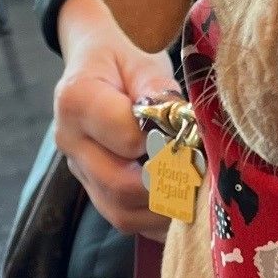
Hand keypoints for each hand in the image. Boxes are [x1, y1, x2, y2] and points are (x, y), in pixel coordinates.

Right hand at [54, 0, 179, 239]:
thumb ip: (160, 92)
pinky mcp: (95, 193)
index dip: (165, 140)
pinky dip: (162, 221)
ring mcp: (81, 173)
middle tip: (206, 171)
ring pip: (124, 214)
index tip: (192, 134)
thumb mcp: (143, 59)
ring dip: (169, 208)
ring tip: (201, 190)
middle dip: (172, 183)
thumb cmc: (125, 54)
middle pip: (122, 186)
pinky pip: (129, 223)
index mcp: (76, 101)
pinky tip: (188, 205)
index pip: (126, 137)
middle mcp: (70, 143)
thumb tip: (183, 126)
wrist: (97, 61)